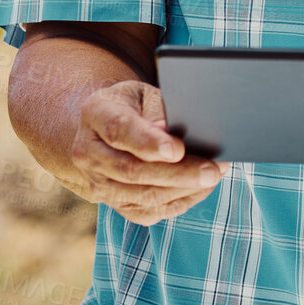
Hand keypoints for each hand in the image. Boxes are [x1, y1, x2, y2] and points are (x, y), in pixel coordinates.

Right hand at [66, 79, 230, 224]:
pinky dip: (179, 202)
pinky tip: (200, 188)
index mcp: (96, 114)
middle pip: (132, 170)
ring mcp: (98, 183)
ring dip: (183, 189)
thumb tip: (168, 131)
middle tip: (212, 170)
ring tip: (214, 176)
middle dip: (177, 173)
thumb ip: (157, 109)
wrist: (106, 129)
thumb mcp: (144, 93)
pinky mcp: (114, 205)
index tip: (178, 150)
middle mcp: (89, 153)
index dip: (148, 142)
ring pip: (141, 196)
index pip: (119, 130)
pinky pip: (148, 211)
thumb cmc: (135, 105)